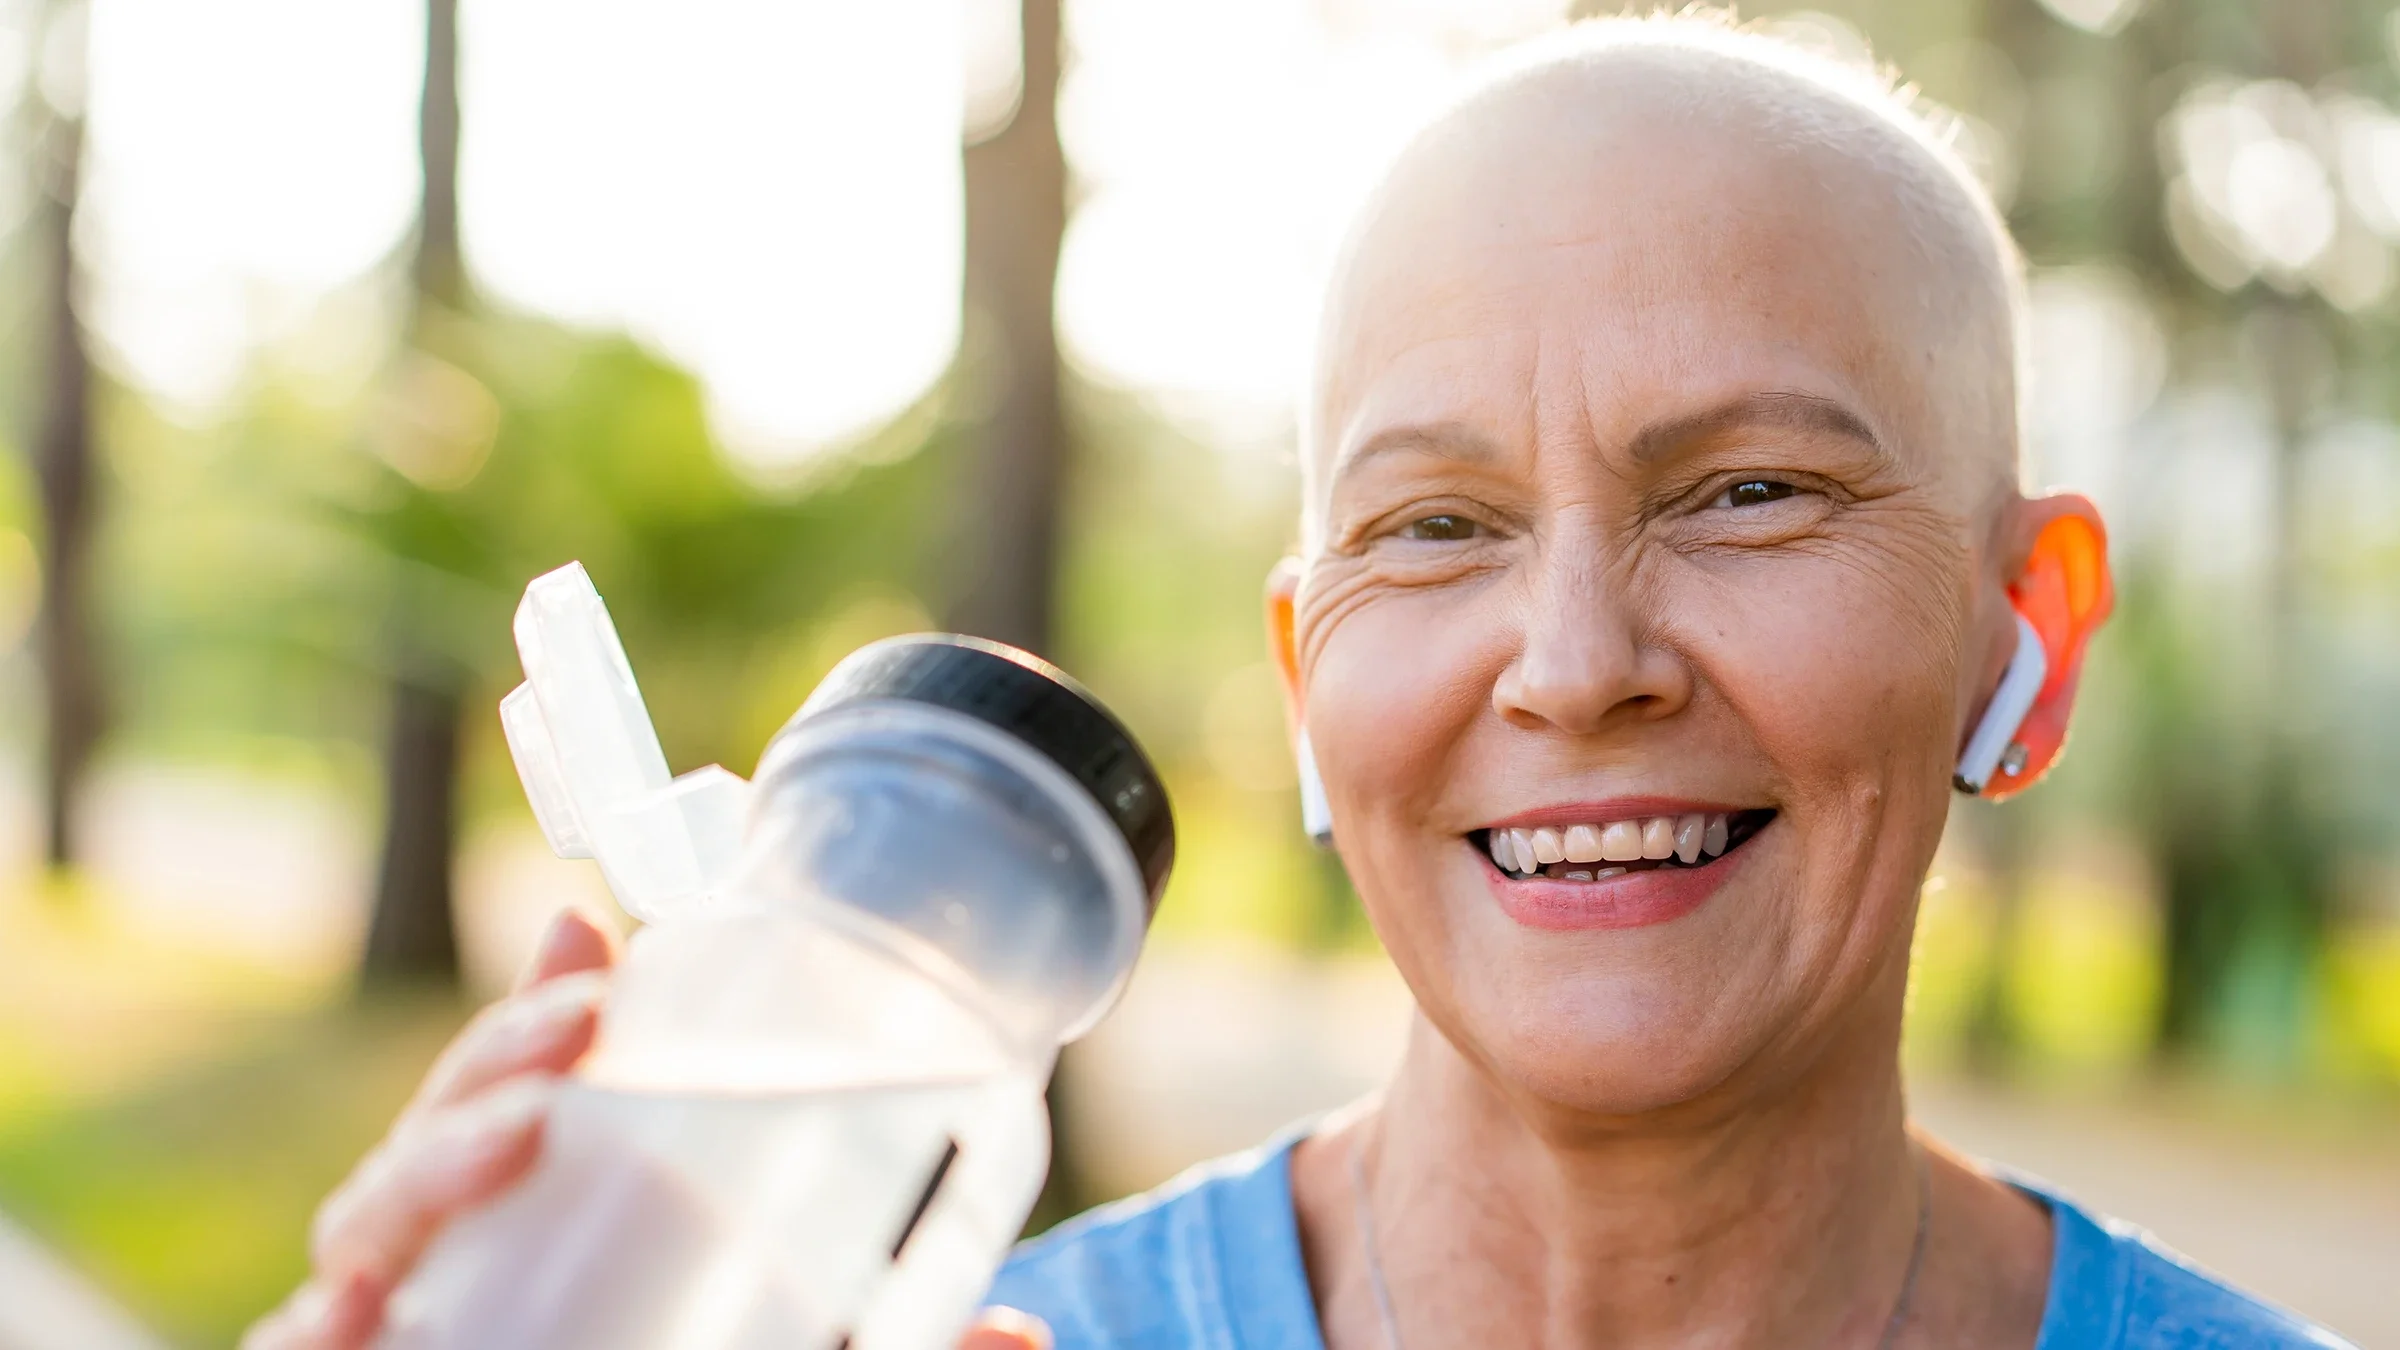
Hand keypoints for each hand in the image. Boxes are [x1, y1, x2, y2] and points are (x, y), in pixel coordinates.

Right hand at [242, 908, 1054, 1349]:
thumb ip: (885, 1342)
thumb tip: (1025, 1338)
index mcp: (543, 1226)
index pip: (522, 1102)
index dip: (542, 1012)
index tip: (595, 930)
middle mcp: (458, 1268)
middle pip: (442, 1142)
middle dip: (493, 1060)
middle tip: (584, 1013)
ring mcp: (404, 1325)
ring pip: (367, 1231)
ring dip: (424, 1164)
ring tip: (523, 1124)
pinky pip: (303, 1348)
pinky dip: (308, 1330)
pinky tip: (345, 1312)